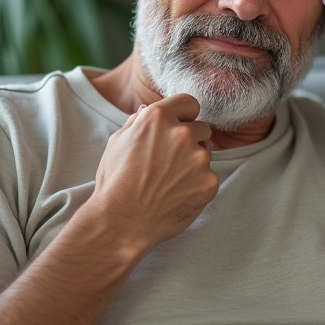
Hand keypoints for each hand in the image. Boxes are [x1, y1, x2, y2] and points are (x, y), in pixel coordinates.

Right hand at [89, 94, 218, 252]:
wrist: (122, 222)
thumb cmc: (115, 183)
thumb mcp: (117, 143)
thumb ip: (137, 122)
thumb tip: (147, 109)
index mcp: (158, 118)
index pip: (188, 103)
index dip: (184, 115)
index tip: (180, 127)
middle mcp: (182, 133)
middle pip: (201, 129)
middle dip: (191, 142)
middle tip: (169, 163)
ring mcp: (198, 158)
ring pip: (205, 155)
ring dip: (193, 164)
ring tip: (169, 183)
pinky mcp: (209, 182)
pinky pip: (209, 177)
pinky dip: (198, 186)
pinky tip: (177, 196)